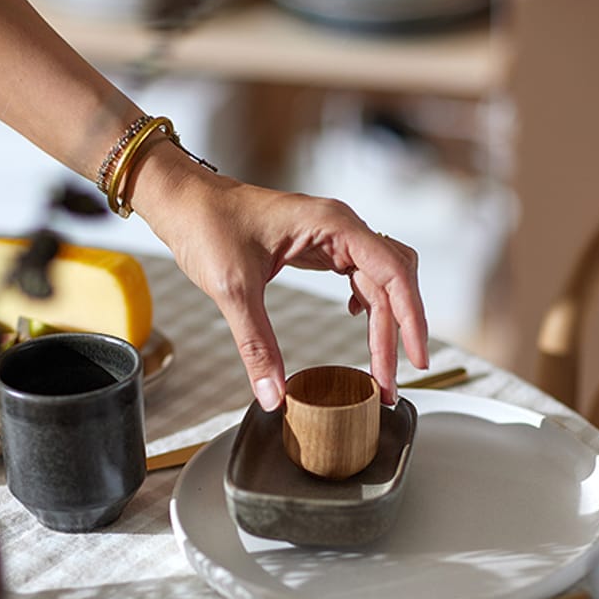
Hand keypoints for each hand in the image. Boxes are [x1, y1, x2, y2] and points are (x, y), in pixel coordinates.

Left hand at [132, 141, 428, 408]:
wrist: (184, 202)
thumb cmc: (207, 225)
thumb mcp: (233, 288)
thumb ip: (256, 344)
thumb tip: (274, 395)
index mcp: (333, 224)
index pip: (393, 274)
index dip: (410, 320)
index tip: (414, 360)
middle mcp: (341, 226)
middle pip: (394, 281)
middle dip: (398, 332)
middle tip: (389, 382)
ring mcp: (332, 235)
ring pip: (381, 280)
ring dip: (385, 322)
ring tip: (380, 367)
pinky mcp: (319, 246)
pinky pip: (361, 275)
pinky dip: (369, 303)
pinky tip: (359, 320)